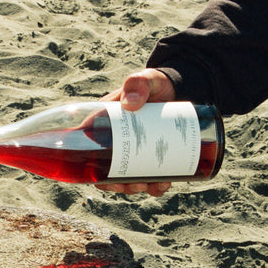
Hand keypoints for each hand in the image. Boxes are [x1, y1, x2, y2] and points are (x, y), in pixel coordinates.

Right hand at [96, 69, 175, 195]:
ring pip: (128, 175)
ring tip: (152, 186)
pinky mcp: (150, 153)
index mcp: (104, 122)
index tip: (105, 179)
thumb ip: (137, 83)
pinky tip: (163, 185)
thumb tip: (130, 105)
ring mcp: (133, 148)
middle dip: (120, 184)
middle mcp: (115, 139)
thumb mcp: (146, 79)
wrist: (178, 87)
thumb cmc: (155, 83)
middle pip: (108, 169)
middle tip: (136, 186)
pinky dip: (155, 185)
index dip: (93, 170)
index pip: (89, 149)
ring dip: (136, 187)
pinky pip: (147, 174)